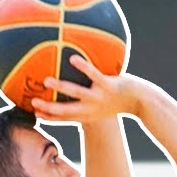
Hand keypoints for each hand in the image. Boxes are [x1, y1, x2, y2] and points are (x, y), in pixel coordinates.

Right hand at [30, 55, 145, 123]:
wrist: (143, 102)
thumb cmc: (121, 102)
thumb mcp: (103, 106)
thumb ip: (88, 101)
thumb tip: (73, 89)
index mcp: (89, 115)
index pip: (65, 118)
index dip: (50, 117)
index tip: (34, 113)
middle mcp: (93, 108)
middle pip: (67, 110)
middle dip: (49, 107)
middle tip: (33, 101)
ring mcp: (100, 97)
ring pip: (77, 93)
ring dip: (61, 87)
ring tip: (46, 80)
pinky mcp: (109, 86)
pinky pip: (94, 75)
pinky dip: (84, 67)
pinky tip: (72, 58)